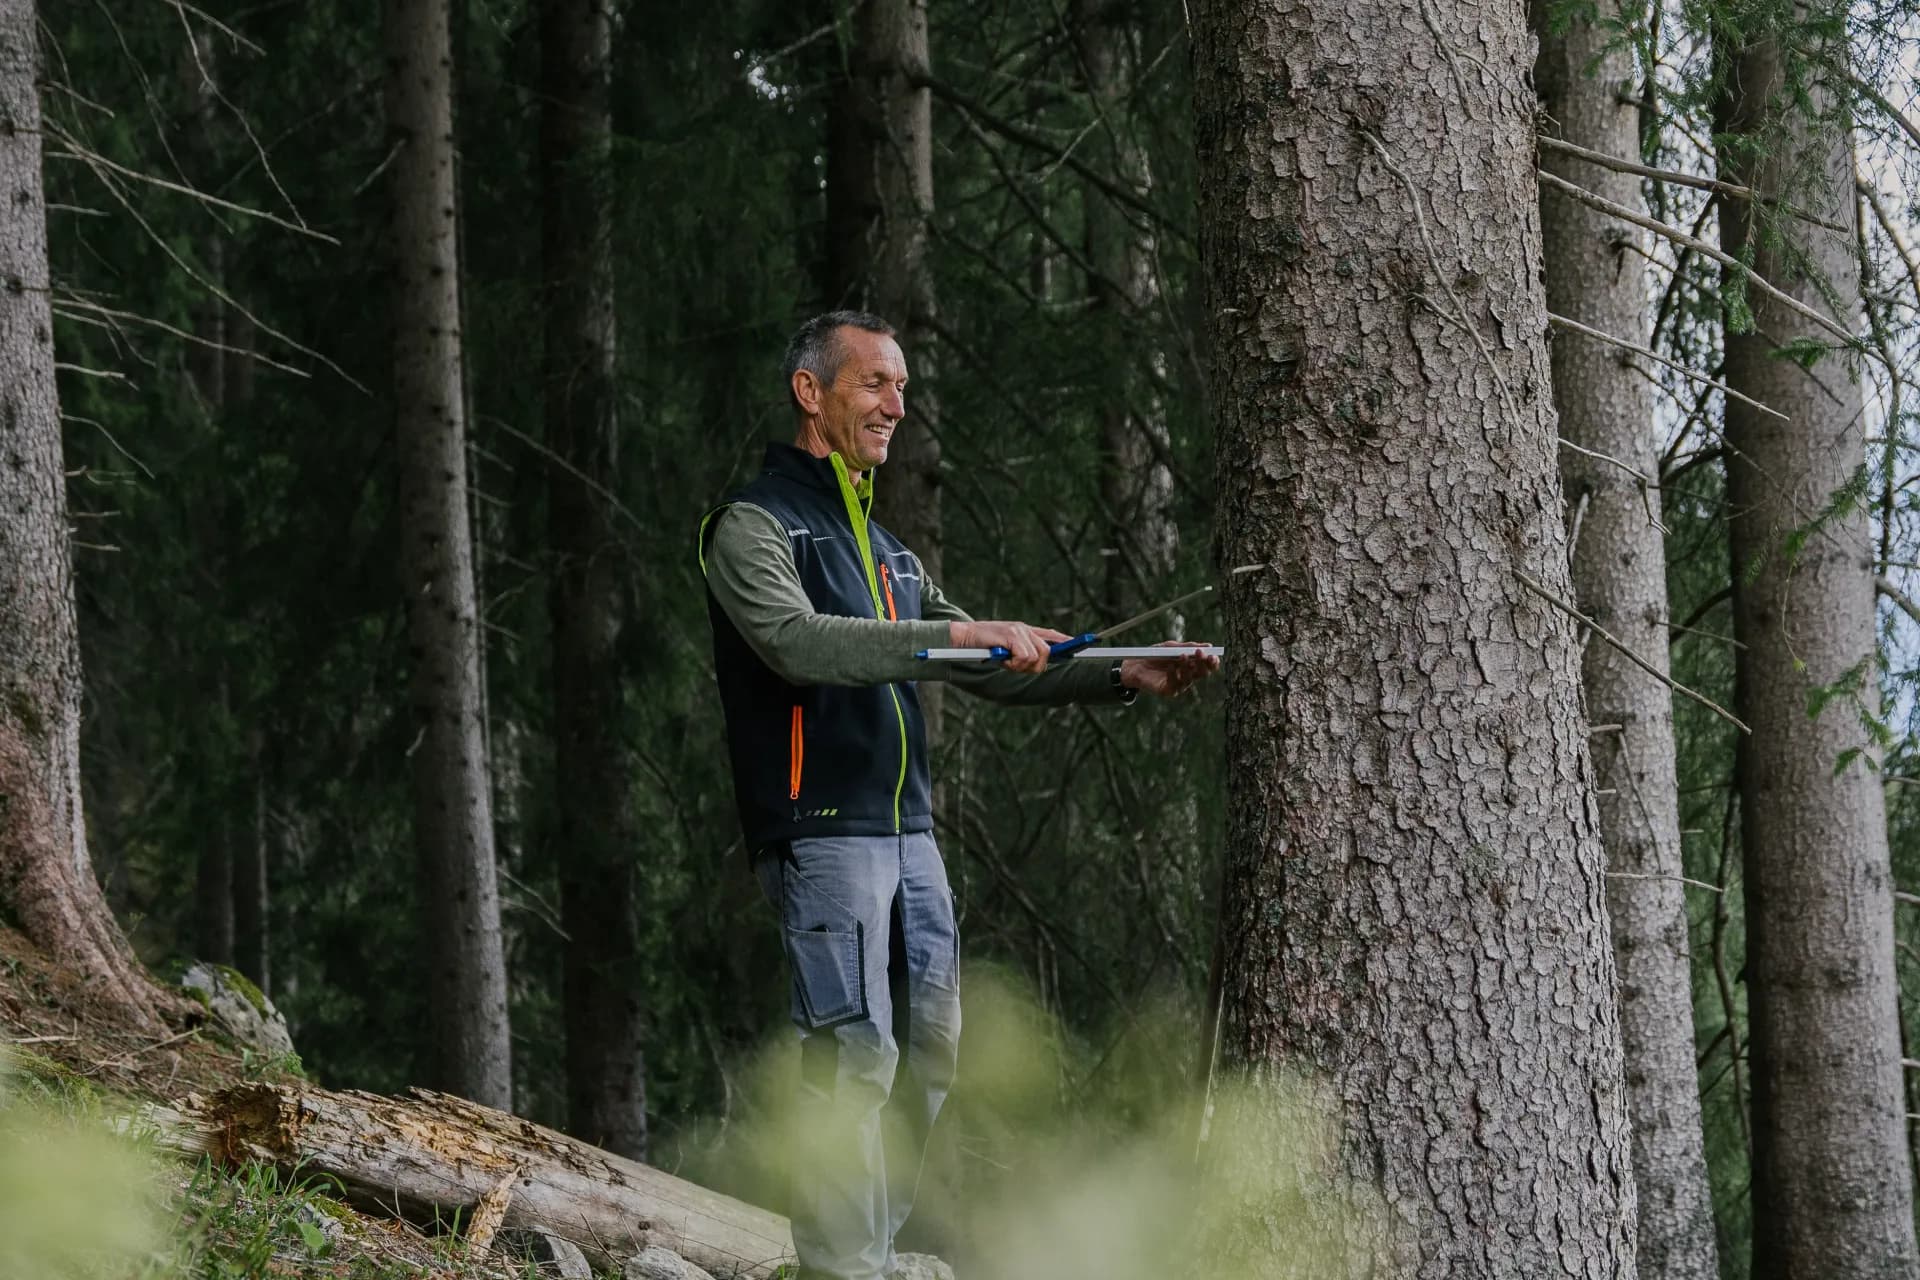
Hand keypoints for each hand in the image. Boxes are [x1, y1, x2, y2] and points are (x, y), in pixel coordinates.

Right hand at [951, 620, 1072, 673]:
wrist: (964, 636)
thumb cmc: (983, 645)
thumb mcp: (1006, 648)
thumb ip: (1021, 652)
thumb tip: (1037, 664)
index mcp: (1025, 630)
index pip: (1051, 635)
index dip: (1065, 641)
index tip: (1076, 646)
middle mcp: (1024, 628)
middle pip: (1046, 651)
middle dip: (1035, 666)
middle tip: (1015, 666)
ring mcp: (1019, 630)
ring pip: (1036, 656)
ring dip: (1020, 665)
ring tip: (1006, 661)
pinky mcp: (1011, 635)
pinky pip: (1024, 656)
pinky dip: (1014, 663)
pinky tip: (1002, 659)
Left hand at [1119, 641, 1220, 698]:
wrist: (1134, 664)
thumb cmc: (1154, 655)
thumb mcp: (1170, 647)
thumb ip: (1187, 647)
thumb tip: (1208, 646)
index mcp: (1191, 665)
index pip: (1207, 665)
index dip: (1212, 662)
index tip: (1213, 655)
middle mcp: (1187, 676)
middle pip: (1202, 674)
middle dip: (1203, 664)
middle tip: (1201, 654)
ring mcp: (1178, 685)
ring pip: (1189, 679)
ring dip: (1187, 667)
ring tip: (1182, 656)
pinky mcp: (1167, 691)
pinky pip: (1174, 685)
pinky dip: (1173, 675)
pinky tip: (1170, 666)